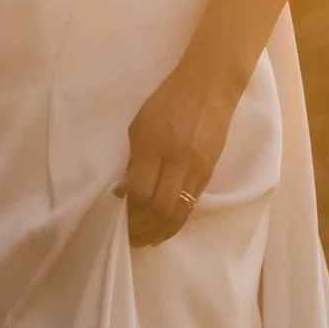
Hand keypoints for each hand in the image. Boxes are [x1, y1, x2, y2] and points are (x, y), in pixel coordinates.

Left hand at [119, 52, 246, 246]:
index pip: (141, 192)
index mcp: (155, 145)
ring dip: (160, 231)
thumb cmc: (168, 100)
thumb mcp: (140, 124)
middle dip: (143, 229)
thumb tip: (124, 193)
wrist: (210, 87)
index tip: (118, 217)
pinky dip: (176, 220)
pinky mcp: (210, 173)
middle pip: (161, 208)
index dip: (129, 211)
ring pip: (180, 213)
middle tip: (130, 238)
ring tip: (145, 240)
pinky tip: (163, 227)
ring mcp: (198, 168)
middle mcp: (179, 160)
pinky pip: (192, 205)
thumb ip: (133, 160)